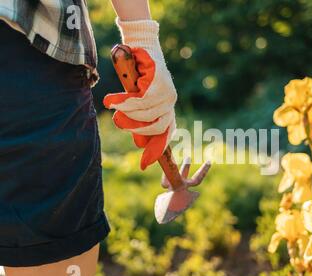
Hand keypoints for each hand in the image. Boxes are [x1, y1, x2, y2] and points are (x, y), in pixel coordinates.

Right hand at [103, 19, 176, 169]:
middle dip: (136, 129)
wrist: (140, 47)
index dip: (156, 149)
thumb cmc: (137, 74)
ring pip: (146, 113)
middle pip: (157, 127)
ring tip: (112, 106)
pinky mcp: (159, 83)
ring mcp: (168, 93)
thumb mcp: (138, 99)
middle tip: (119, 122)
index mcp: (167, 109)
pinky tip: (113, 101)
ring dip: (127, 112)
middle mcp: (170, 103)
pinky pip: (141, 100)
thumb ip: (139, 117)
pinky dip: (125, 102)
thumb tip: (137, 139)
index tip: (145, 164)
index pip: (165, 134)